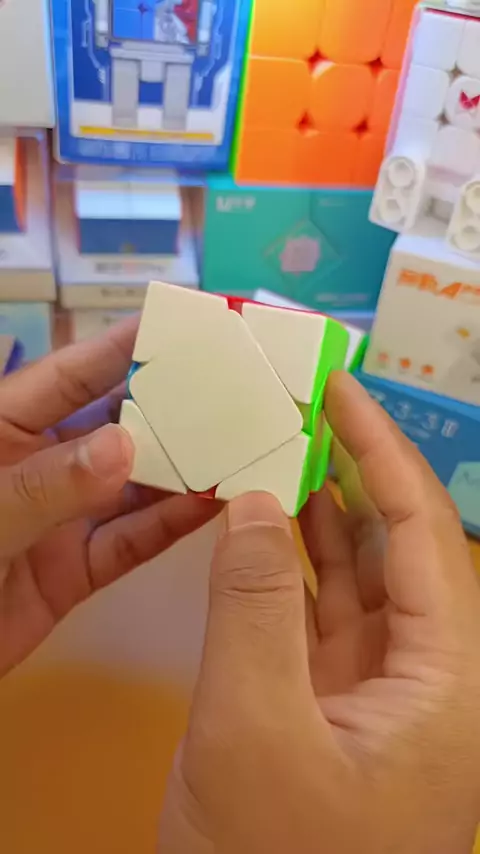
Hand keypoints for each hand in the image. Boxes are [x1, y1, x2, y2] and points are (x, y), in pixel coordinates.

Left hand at [0, 318, 217, 676]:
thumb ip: (47, 483)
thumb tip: (125, 444)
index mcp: (2, 430)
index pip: (69, 377)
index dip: (121, 348)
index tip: (181, 327)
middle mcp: (39, 466)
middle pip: (111, 427)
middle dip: (167, 407)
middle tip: (230, 387)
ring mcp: (59, 520)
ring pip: (130, 486)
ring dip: (180, 469)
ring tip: (237, 443)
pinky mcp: (73, 572)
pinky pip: (129, 543)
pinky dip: (168, 526)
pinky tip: (211, 506)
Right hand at [159, 372, 479, 853]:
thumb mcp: (255, 729)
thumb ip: (254, 604)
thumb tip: (260, 500)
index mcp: (450, 676)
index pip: (424, 529)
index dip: (380, 448)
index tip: (337, 386)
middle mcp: (433, 675)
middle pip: (399, 547)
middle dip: (350, 472)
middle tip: (299, 408)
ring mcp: (385, 694)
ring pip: (360, 579)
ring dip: (319, 515)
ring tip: (280, 450)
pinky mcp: (339, 710)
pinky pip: (324, 617)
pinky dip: (292, 569)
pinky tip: (264, 528)